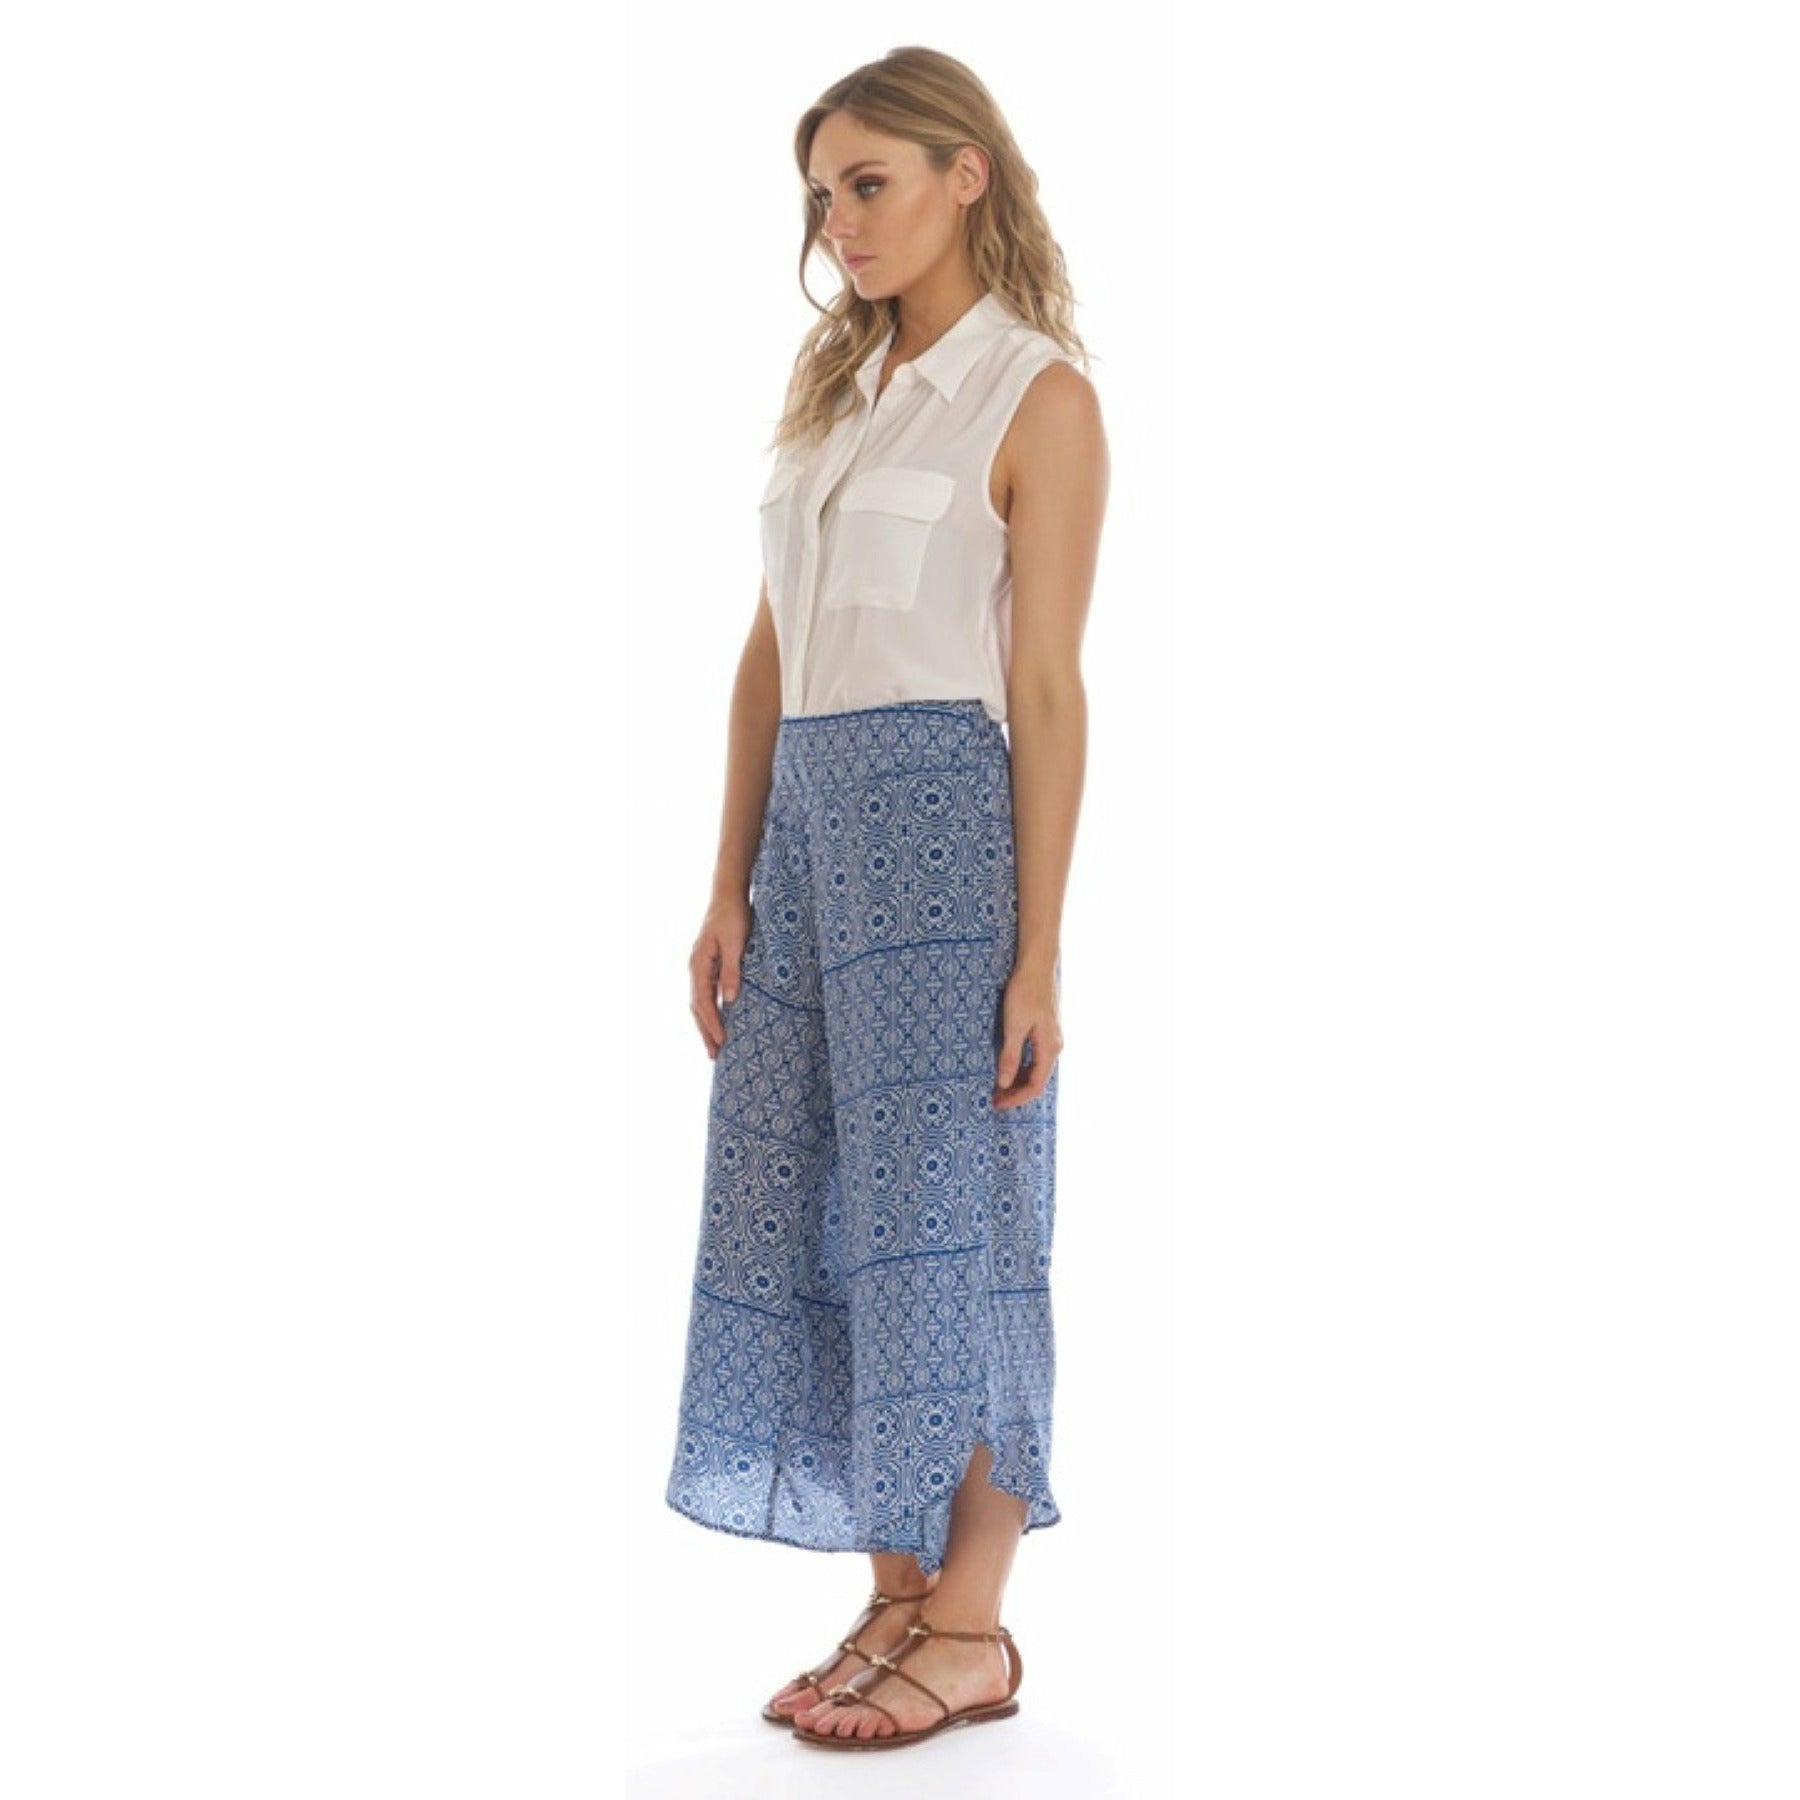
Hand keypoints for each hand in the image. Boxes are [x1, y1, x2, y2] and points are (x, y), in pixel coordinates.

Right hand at [690, 892, 750, 1059]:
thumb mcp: (736, 943)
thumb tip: (730, 1000)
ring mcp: (701, 967)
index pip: (703, 1001)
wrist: (728, 894)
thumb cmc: (733, 916)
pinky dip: (711, 1010)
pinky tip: (720, 1020)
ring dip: (707, 1024)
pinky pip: (707, 993)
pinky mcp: (710, 964)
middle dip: (705, 1032)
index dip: (712, 1024)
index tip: (721, 1041)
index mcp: (699, 964)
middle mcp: (696, 968)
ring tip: (715, 1046)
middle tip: (714, 1056)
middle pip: (698, 1007)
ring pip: (701, 1002)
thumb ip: (732, 971)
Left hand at [993, 965, 1061, 1108]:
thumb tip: (1004, 1083)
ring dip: (1018, 1080)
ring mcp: (1051, 1039)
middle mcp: (1054, 1047)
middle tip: (994, 1098)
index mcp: (1050, 1049)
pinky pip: (1035, 1058)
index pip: (1035, 1086)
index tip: (997, 1103)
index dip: (1016, 1098)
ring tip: (998, 1086)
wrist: (1036, 966)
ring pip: (1036, 1069)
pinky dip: (1021, 1067)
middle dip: (1016, 1092)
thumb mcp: (1014, 1026)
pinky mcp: (1044, 1031)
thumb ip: (1010, 1056)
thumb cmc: (1025, 993)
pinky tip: (1008, 1067)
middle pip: (1037, 1080)